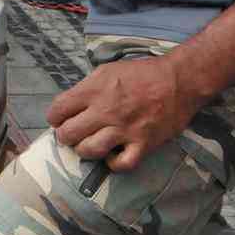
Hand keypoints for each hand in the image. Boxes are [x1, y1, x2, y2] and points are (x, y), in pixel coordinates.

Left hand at [46, 54, 206, 172]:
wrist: (179, 80)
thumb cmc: (142, 73)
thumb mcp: (107, 70)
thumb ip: (87, 88)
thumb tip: (70, 105)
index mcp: (95, 90)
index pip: (58, 110)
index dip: (54, 117)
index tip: (59, 119)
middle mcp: (106, 111)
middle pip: (68, 134)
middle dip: (65, 135)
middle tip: (72, 134)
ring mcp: (124, 129)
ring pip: (89, 150)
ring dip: (84, 150)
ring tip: (88, 145)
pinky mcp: (143, 144)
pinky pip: (121, 164)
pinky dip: (112, 163)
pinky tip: (112, 155)